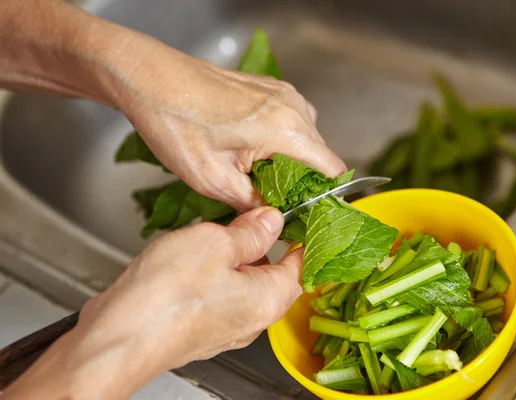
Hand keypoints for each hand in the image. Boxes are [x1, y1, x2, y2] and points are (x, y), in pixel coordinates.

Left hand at [1, 0, 345, 211]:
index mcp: (286, 130)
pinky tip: (246, 151)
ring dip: (287, 162)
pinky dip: (277, 142)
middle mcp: (293, 107)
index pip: (332, 170)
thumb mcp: (212, 179)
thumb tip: (272, 217)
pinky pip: (288, 122)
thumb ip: (253, 203)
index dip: (325, 197)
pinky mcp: (268, 88)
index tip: (309, 214)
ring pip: (304, 140)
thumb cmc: (175, 122)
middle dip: (302, 182)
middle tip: (271, 201)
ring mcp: (282, 93)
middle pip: (319, 156)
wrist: (148, 77)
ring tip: (253, 176)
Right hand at [1, 207, 302, 398]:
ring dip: (228, 257)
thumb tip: (271, 221)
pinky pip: (215, 294)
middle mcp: (251, 319)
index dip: (301, 236)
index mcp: (268, 299)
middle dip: (259, 243)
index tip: (294, 215)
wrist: (115, 340)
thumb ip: (250, 232)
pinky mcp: (197, 328)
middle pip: (270, 273)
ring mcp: (223, 327)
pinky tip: (185, 261)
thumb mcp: (215, 243)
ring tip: (206, 239)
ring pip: (240, 282)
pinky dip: (208, 273)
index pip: (302, 265)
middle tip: (243, 218)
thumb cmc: (165, 298)